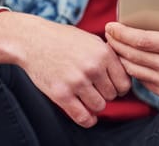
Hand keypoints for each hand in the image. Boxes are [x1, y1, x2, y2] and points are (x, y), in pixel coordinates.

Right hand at [0, 12, 130, 127]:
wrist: (33, 40)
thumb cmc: (63, 39)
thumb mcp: (92, 40)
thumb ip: (109, 57)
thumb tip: (125, 76)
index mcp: (103, 53)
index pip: (124, 83)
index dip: (119, 87)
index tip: (111, 86)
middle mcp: (93, 67)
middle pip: (112, 96)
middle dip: (105, 93)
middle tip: (94, 88)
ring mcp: (77, 81)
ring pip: (99, 106)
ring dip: (94, 104)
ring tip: (86, 95)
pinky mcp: (61, 94)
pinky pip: (83, 117)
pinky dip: (87, 119)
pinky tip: (86, 114)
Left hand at [105, 0, 158, 96]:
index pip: (145, 40)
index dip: (125, 34)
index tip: (112, 26)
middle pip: (135, 55)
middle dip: (117, 42)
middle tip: (108, 31)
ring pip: (133, 68)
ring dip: (119, 55)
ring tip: (112, 42)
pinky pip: (138, 78)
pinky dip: (127, 66)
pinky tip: (123, 55)